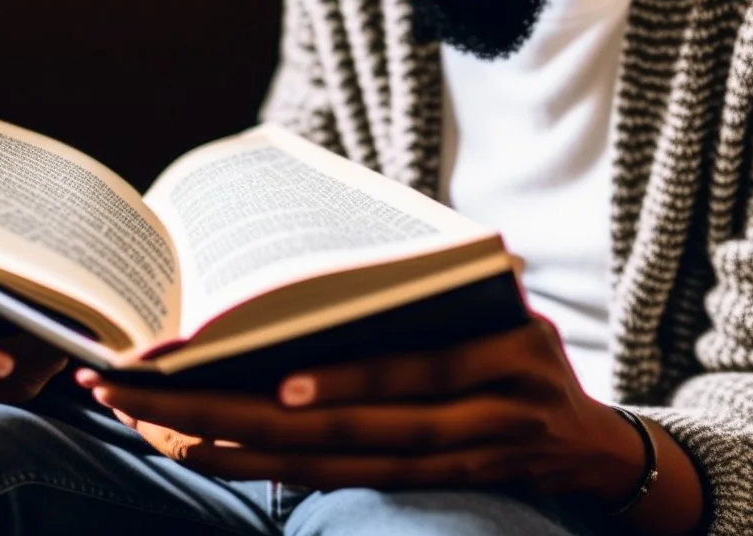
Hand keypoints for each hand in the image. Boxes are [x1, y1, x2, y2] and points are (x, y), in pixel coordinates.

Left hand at [76, 314, 642, 502]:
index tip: (277, 381)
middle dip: (243, 413)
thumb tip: (353, 262)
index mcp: (502, 359)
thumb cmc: (538, 356)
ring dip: (241, 449)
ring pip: (331, 468)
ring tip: (161, 425)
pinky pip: (336, 485)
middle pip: (348, 433)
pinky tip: (211, 451)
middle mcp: (473, 422)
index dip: (352, 385)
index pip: (416, 377)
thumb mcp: (517, 312)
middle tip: (158, 391)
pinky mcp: (423, 489)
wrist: (593, 452)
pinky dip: (270, 471)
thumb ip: (449, 294)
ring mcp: (445, 466)